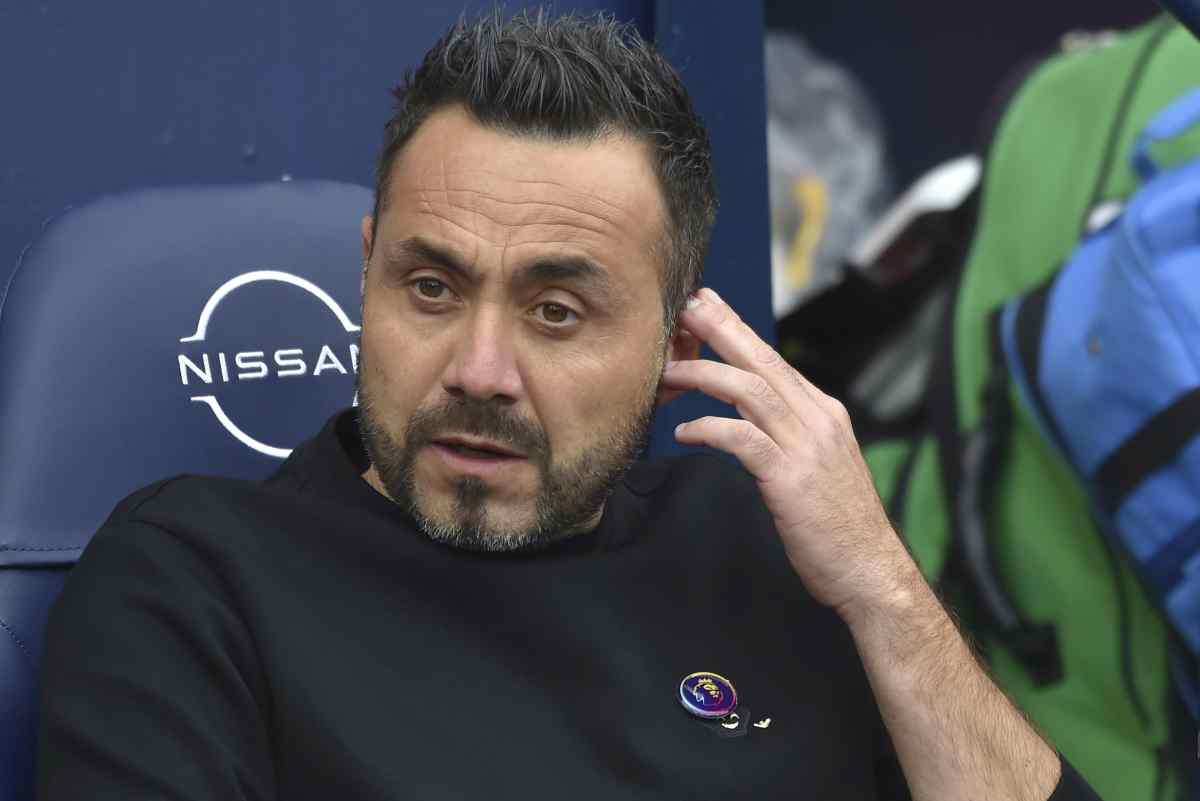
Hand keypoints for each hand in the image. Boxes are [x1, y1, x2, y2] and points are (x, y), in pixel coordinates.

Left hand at [661, 288, 911, 616]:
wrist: (871, 572)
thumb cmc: (838, 526)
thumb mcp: (818, 466)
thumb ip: (790, 435)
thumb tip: (751, 418)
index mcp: (824, 413)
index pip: (774, 360)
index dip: (738, 331)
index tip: (707, 308)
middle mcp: (818, 420)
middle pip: (762, 361)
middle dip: (720, 329)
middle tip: (685, 306)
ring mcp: (807, 448)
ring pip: (750, 390)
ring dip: (705, 375)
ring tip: (669, 371)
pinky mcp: (790, 479)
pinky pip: (744, 439)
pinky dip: (710, 428)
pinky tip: (684, 432)